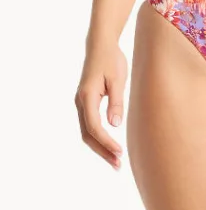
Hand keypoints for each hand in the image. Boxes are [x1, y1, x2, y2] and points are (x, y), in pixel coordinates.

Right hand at [75, 39, 127, 169]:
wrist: (101, 44)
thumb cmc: (111, 59)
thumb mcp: (118, 78)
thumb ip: (116, 101)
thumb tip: (115, 125)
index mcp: (87, 96)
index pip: (94, 127)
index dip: (106, 142)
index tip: (120, 153)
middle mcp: (80, 102)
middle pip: (88, 134)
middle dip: (102, 151)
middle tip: (118, 164)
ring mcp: (81, 102)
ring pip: (87, 132)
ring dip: (100, 147)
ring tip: (116, 160)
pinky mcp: (86, 102)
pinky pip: (89, 125)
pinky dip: (98, 137)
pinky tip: (110, 145)